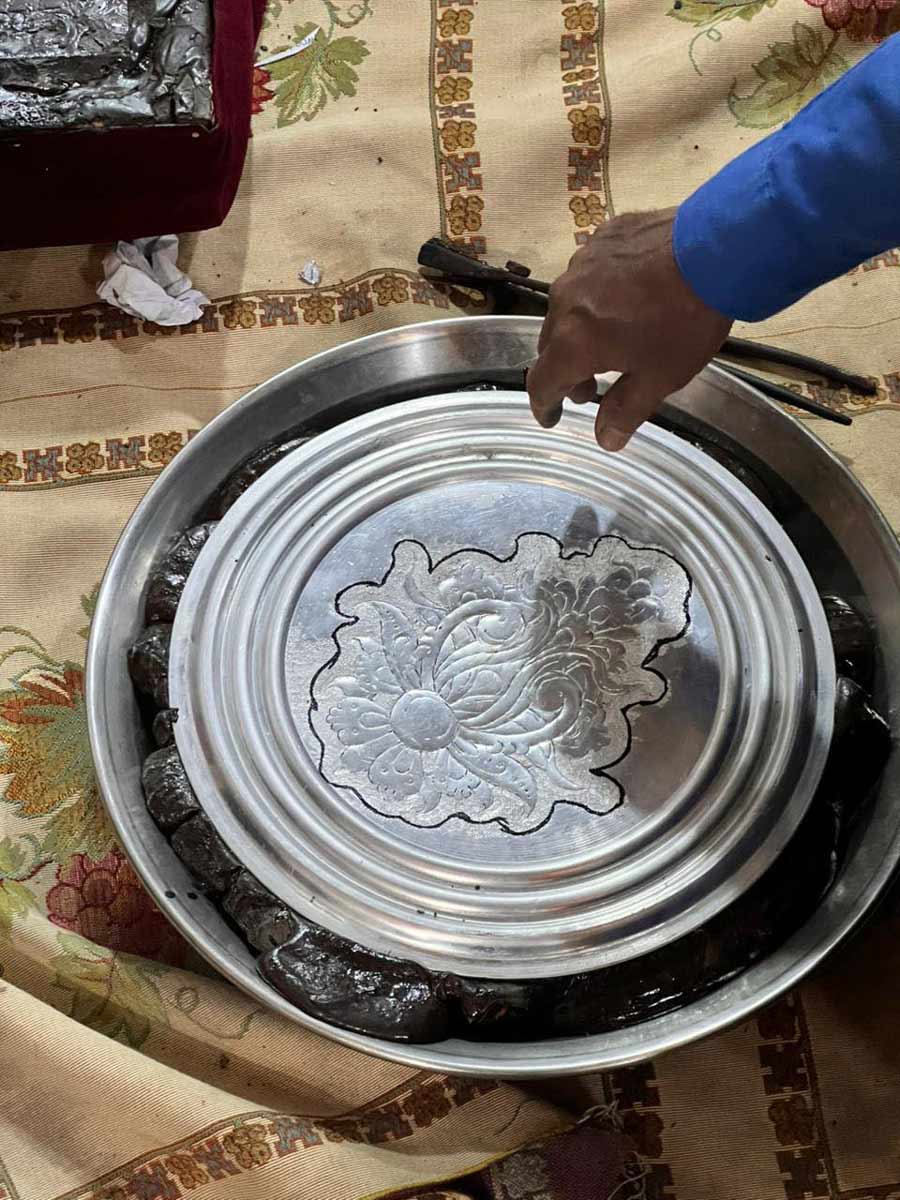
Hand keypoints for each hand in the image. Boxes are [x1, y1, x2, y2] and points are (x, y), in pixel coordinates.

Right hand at [527, 208, 732, 450]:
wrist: (716, 248)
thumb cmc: (685, 321)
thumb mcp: (659, 378)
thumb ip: (625, 411)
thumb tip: (605, 439)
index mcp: (573, 343)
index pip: (541, 383)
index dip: (544, 405)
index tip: (552, 416)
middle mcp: (565, 302)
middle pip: (551, 345)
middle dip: (566, 370)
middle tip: (591, 386)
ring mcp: (581, 265)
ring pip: (567, 308)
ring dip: (579, 330)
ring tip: (609, 339)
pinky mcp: (601, 238)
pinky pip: (588, 275)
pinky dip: (597, 295)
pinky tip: (626, 297)